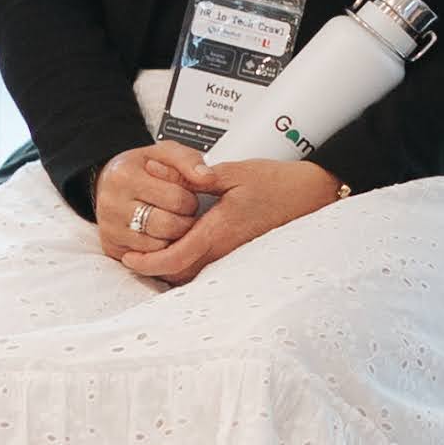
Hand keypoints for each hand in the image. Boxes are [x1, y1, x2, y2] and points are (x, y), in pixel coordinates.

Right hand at [95, 141, 209, 269]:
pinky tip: (160, 234)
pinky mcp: (111, 248)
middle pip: (169, 226)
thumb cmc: (142, 169)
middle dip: (184, 220)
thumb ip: (190, 160)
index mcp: (124, 176)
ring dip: (175, 237)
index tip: (185, 194)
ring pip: (160, 246)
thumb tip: (209, 178)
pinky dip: (161, 250)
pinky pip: (148, 260)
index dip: (190, 199)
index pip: (177, 199)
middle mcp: (111, 204)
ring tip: (171, 220)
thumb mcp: (166, 153)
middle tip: (181, 211)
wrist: (110, 181)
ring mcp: (109, 229)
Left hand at [121, 151, 343, 285]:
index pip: (175, 257)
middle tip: (132, 256)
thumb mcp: (238, 172)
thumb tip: (171, 174)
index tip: (129, 258)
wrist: (314, 197)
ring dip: (170, 267)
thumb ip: (201, 176)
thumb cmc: (281, 183)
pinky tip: (181, 248)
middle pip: (179, 273)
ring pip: (193, 273)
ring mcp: (235, 255)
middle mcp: (226, 249)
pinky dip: (188, 262)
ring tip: (150, 253)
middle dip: (153, 268)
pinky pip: (208, 267)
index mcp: (221, 230)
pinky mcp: (242, 254)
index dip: (148, 262)